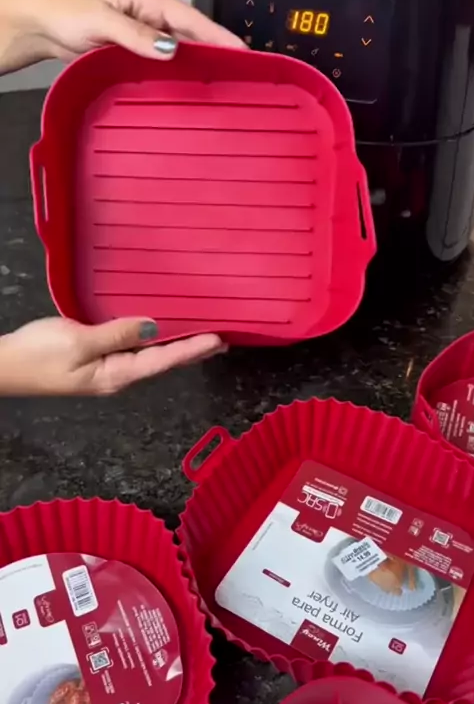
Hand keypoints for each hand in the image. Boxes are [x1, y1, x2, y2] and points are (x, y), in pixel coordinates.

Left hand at [0, 0, 244, 73]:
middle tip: (240, 79)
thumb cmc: (64, 13)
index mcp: (149, 0)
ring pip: (180, 53)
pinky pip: (164, 65)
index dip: (220, 39)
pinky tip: (186, 91)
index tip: (243, 55)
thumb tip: (171, 49)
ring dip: (197, 68)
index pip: (194, 21)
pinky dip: (177, 75)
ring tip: (221, 88)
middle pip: (193, 38)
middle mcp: (152, 16)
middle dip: (216, 55)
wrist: (40, 26)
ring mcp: (145, 35)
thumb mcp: (102, 21)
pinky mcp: (136, 53)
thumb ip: (137, 36)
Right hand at [0, 317, 225, 395]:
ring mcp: (106, 371)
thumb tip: (153, 327)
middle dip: (192, 352)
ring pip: (150, 358)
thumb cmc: (37, 355)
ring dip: (176, 348)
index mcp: (117, 374)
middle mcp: (117, 376)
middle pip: (162, 363)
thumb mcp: (78, 341)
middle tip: (222, 340)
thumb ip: (117, 333)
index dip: (192, 349)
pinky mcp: (95, 362)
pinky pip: (133, 352)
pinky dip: (154, 344)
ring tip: (201, 339)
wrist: (4, 366)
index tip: (218, 339)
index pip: (163, 361)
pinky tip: (160, 336)